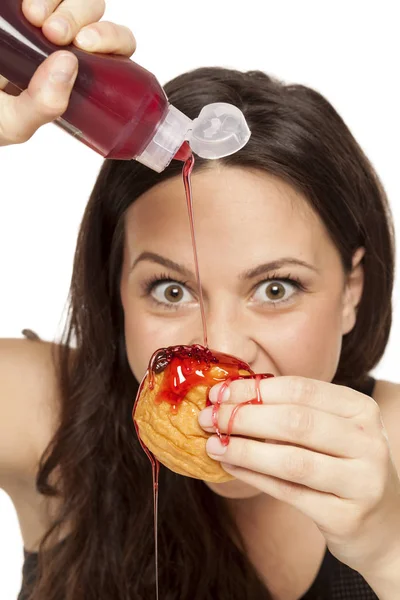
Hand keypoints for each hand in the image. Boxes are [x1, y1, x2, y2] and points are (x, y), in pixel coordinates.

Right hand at [0, 0, 135, 146]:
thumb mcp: (13, 122)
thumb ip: (42, 106)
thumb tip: (68, 63)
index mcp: (75, 71)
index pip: (113, 48)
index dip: (111, 38)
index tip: (84, 45)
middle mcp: (60, 39)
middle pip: (94, 11)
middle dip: (81, 15)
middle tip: (54, 33)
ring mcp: (37, 16)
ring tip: (33, 15)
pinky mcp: (12, 5)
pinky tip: (23, 6)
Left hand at [198, 376, 399, 575]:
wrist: (385, 524)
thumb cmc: (345, 467)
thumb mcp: (333, 430)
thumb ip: (294, 412)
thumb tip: (232, 397)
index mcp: (361, 409)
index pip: (300, 389)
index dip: (253, 389)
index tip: (219, 393)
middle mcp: (367, 441)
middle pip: (294, 421)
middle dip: (243, 417)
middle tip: (209, 418)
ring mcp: (361, 480)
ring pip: (290, 459)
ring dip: (244, 450)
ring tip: (214, 445)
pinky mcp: (346, 516)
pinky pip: (289, 492)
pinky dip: (254, 477)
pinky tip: (231, 467)